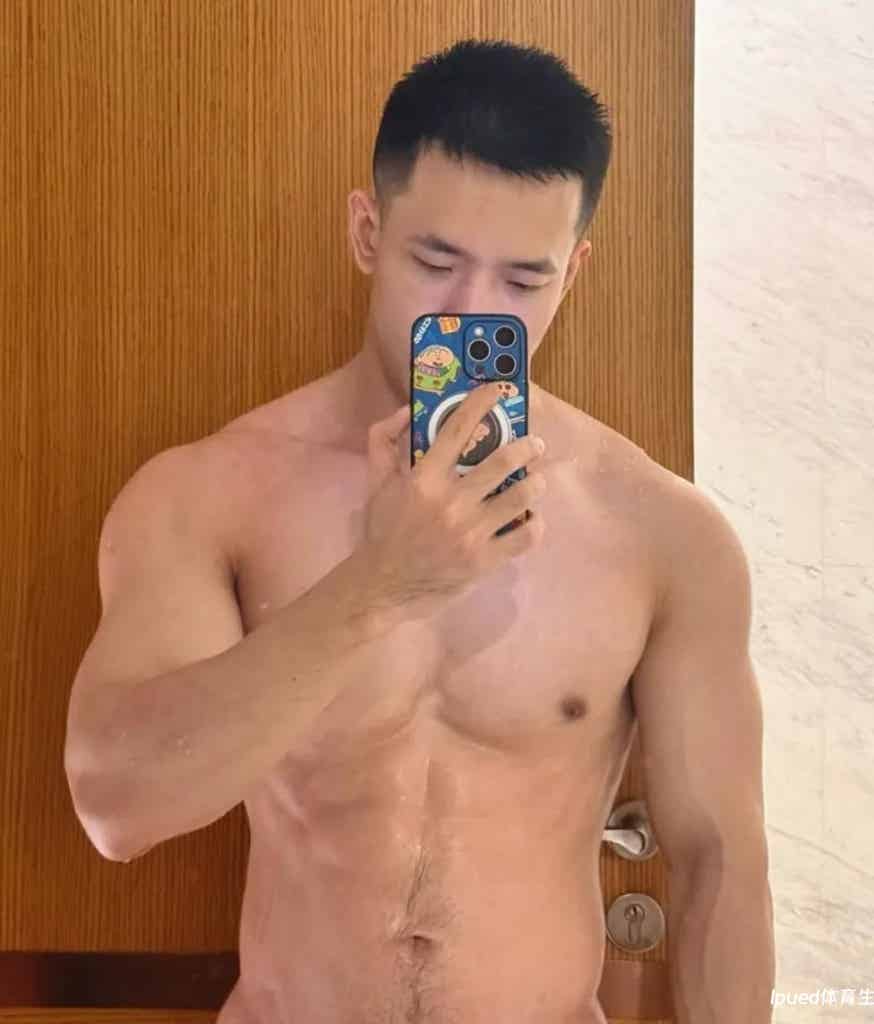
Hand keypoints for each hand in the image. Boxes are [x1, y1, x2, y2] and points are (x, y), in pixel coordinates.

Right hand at [361, 381, 546, 622]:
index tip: (498, 391)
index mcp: (424, 479)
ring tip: (535, 481)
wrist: (383, 586)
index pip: (457, 429)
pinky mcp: (485, 561)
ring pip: (523, 495)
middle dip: (527, 446)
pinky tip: (530, 519)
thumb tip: (406, 410)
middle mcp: (451, 502)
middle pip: (504, 460)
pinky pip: (526, 535)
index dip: (481, 402)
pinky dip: (535, 524)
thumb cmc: (383, 531)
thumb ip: (383, 440)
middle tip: (534, 444)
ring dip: (535, 483)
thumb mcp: (375, 482)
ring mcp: (471, 533)